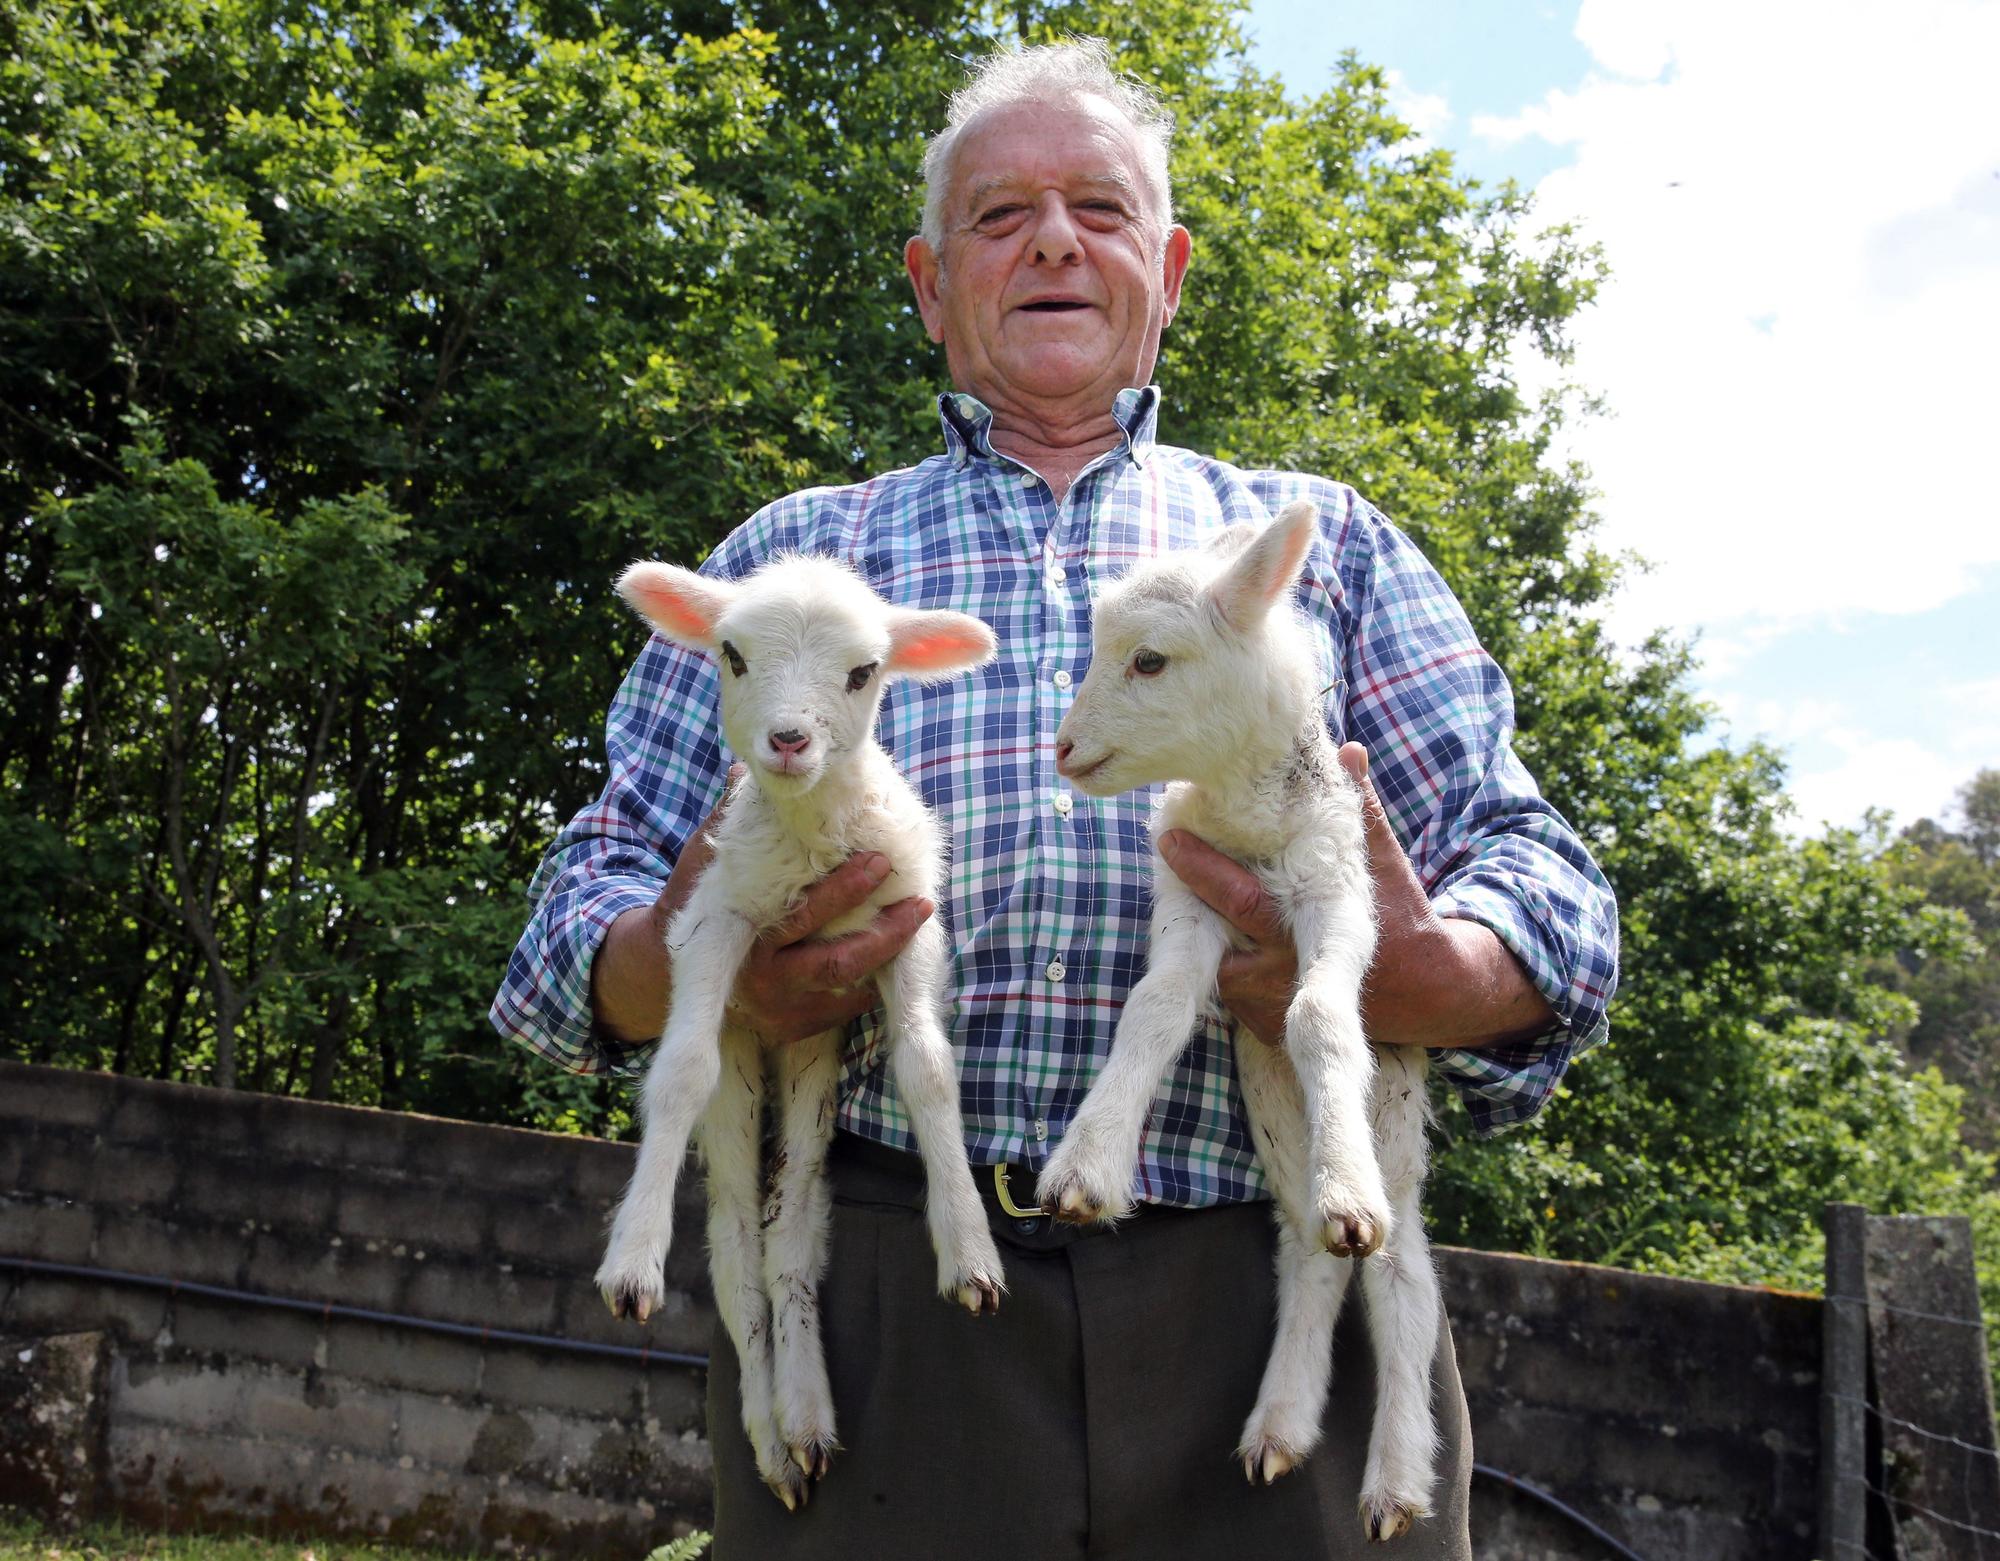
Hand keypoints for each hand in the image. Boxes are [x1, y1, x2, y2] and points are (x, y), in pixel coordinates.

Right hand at [591, 764, 934, 1047]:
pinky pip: (843, 1010)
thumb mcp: (701, 860)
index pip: (803, 914)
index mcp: (743, 935)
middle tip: (921, 901)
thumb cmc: (693, 901)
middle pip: (837, 961)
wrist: (659, 970)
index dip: (845, 889)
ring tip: (918, 922)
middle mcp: (763, 980)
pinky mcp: (792, 1027)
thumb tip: (750, 766)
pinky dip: (870, 982)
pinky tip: (894, 955)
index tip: (881, 860)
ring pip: (847, 987)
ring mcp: (779, 1010)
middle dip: (885, 933)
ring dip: (887, 957)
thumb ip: (726, 817)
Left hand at [1158, 743, 1552, 1047]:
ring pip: (1216, 967)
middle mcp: (1285, 972)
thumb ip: (1361, 810)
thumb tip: (1349, 750)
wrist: (1429, 993)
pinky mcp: (1268, 1029)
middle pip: (1214, 937)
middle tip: (1167, 855)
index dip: (1202, 869)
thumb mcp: (1386, 864)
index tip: (1167, 838)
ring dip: (1206, 936)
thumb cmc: (1404, 915)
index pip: (1241, 898)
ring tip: (1200, 897)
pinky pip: (1229, 997)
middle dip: (1189, 899)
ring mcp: (1273, 1005)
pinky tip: (1232, 939)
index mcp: (1311, 927)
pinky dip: (1227, 967)